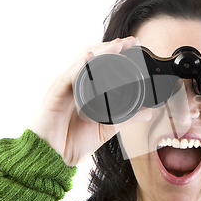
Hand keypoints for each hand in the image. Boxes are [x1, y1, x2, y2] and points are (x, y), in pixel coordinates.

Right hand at [30, 37, 150, 165]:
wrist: (52, 159)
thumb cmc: (73, 142)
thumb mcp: (106, 127)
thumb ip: (126, 118)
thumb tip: (148, 112)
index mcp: (83, 89)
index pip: (99, 63)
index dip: (115, 52)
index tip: (133, 45)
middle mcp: (72, 84)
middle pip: (91, 57)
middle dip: (110, 47)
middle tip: (129, 41)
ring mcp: (62, 88)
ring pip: (80, 62)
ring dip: (99, 51)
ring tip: (116, 45)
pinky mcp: (53, 96)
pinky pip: (66, 78)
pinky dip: (78, 66)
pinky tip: (89, 58)